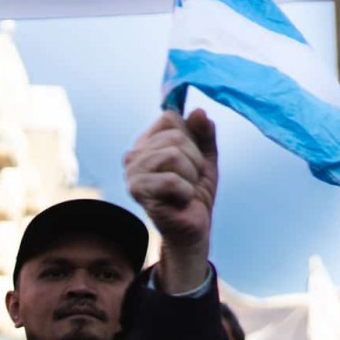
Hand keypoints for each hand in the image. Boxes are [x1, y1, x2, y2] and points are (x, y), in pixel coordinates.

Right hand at [123, 108, 218, 292]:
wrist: (194, 228)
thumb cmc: (196, 193)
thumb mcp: (206, 158)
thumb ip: (204, 134)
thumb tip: (199, 111)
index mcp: (148, 142)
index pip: (171, 117)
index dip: (192, 138)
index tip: (191, 160)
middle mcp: (135, 154)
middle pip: (176, 136)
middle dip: (195, 161)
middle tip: (189, 181)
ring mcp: (133, 172)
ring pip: (175, 155)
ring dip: (191, 177)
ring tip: (184, 191)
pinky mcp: (138, 191)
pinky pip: (173, 180)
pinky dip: (186, 193)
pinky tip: (179, 201)